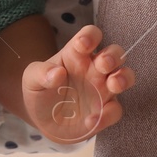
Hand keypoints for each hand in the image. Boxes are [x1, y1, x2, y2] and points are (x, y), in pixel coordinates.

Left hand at [20, 24, 133, 143]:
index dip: (91, 36)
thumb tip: (57, 73)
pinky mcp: (105, 111)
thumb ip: (41, 72)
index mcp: (76, 54)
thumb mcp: (31, 79)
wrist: (42, 121)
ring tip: (114, 84)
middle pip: (115, 53)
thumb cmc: (39, 92)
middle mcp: (94, 68)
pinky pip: (115, 110)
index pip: (91, 36)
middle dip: (113, 56)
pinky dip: (107, 115)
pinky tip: (92, 121)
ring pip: (125, 76)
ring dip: (124, 78)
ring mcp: (102, 89)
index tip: (83, 44)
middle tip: (102, 64)